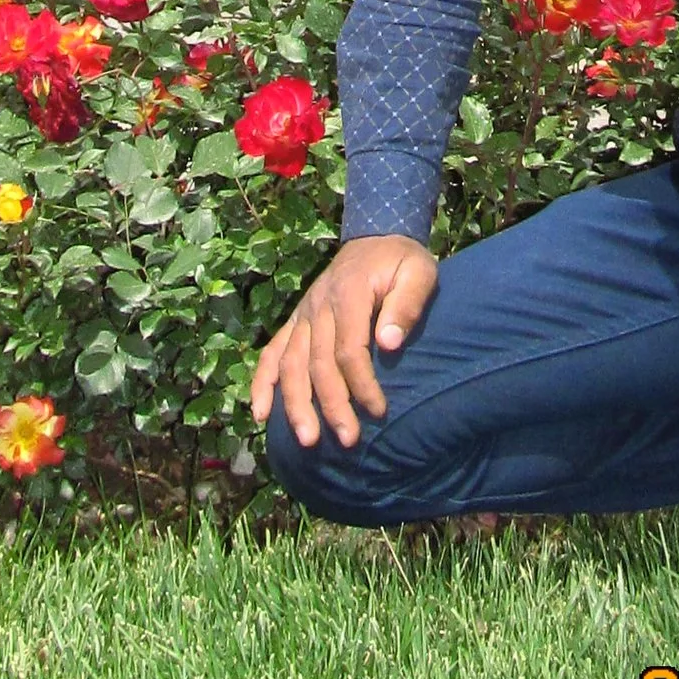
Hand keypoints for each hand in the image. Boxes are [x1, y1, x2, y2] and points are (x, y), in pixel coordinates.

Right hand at [250, 235, 439, 449]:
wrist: (375, 237)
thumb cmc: (401, 261)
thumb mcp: (418, 272)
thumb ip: (406, 304)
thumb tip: (390, 344)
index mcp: (347, 293)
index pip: (348, 349)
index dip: (362, 384)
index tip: (379, 411)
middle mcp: (317, 305)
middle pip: (318, 363)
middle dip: (331, 405)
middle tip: (348, 440)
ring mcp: (302, 314)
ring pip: (291, 364)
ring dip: (296, 404)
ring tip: (307, 441)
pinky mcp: (295, 321)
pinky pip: (272, 353)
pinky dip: (262, 383)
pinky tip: (260, 414)